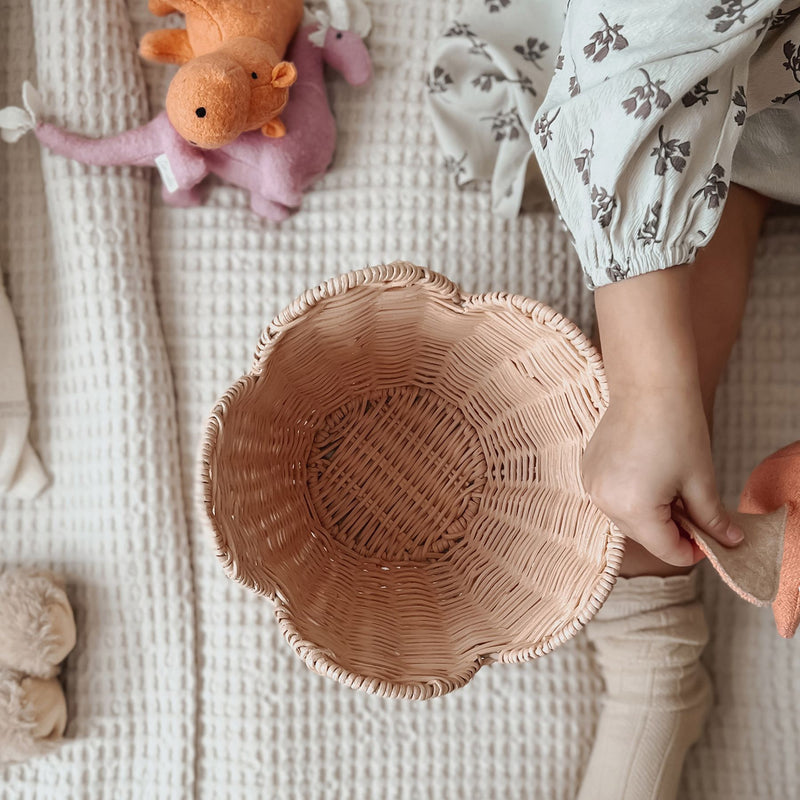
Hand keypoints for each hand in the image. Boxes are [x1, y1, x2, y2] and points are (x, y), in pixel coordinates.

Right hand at [581, 383, 743, 566]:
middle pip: (645, 537)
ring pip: (628, 518)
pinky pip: (613, 498)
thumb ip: (712, 519)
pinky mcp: (588, 470)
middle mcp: (604, 502)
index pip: (667, 551)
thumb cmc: (677, 428)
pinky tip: (650, 474)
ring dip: (651, 514)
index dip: (695, 549)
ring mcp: (592, 486)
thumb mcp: (701, 480)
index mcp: (634, 509)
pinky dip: (633, 496)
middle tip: (696, 509)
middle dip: (672, 531)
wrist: (648, 386)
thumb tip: (731, 542)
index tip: (712, 537)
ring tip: (671, 487)